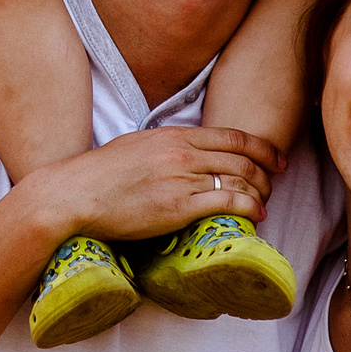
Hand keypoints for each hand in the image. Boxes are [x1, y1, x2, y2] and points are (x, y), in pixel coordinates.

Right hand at [29, 124, 285, 237]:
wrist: (74, 195)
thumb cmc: (99, 174)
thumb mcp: (136, 146)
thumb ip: (165, 147)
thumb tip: (183, 153)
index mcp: (173, 135)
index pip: (231, 137)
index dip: (261, 148)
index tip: (275, 159)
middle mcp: (182, 153)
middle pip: (242, 158)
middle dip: (266, 172)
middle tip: (274, 184)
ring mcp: (181, 179)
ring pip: (239, 180)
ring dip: (260, 192)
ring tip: (264, 202)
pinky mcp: (178, 207)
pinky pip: (226, 203)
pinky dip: (248, 208)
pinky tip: (254, 215)